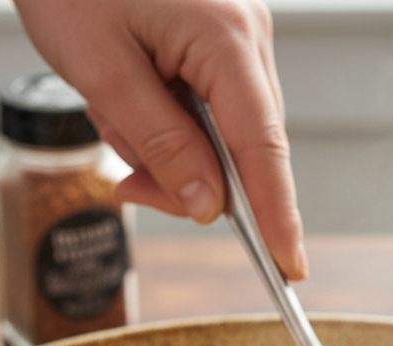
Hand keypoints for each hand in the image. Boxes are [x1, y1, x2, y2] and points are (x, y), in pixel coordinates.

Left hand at [13, 0, 306, 279]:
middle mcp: (246, 35)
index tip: (290, 266)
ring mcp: (235, 33)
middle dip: (187, 178)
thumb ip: (161, 144)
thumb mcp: (102, 70)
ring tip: (112, 112)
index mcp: (226, 37)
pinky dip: (167, 123)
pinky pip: (206, 107)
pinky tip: (128, 101)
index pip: (263, 147)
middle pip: (243, 149)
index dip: (277, 214)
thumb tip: (209, 205)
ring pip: (221, 133)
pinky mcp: (217, 37)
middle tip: (128, 183)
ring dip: (167, 148)